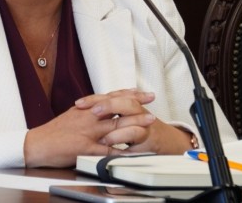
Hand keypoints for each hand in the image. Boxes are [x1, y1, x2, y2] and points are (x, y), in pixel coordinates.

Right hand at [23, 102, 138, 167]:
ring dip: (134, 124)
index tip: (140, 91)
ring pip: (115, 126)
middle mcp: (89, 118)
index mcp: (86, 110)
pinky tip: (132, 151)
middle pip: (117, 108)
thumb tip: (100, 109)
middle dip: (136, 103)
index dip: (127, 93)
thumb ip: (88, 112)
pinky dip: (120, 151)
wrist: (37, 143)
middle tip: (151, 98)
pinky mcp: (85, 148)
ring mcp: (88, 133)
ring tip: (149, 121)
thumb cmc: (53, 132)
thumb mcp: (72, 116)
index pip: (110, 98)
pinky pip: (106, 150)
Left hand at [74, 89, 195, 155]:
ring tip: (101, 135)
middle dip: (106, 105)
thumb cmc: (138, 126)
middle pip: (122, 101)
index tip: (78, 103)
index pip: (108, 96)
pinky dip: (126, 139)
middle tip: (91, 110)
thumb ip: (108, 112)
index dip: (93, 99)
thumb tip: (83, 110)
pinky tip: (117, 145)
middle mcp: (136, 109)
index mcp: (125, 103)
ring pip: (131, 116)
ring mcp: (143, 122)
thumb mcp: (121, 116)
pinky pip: (138, 135)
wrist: (163, 138)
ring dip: (115, 126)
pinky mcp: (148, 136)